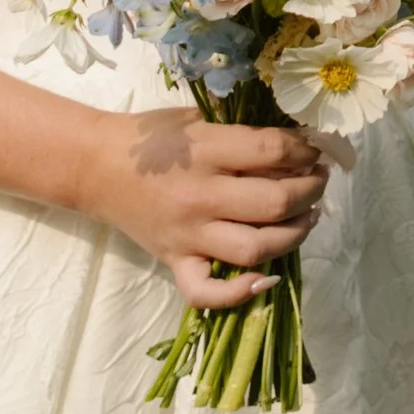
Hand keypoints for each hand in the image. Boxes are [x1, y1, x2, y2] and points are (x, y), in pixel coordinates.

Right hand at [80, 106, 328, 309]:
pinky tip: (264, 279)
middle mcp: (199, 196)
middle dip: (311, 191)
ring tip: (306, 218)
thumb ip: (242, 132)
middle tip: (318, 181)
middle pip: (274, 202)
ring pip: (255, 248)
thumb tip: (297, 143)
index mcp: (205, 151)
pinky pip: (206, 292)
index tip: (314, 150)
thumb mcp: (198, 119)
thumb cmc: (151, 137)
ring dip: (293, 235)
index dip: (304, 151)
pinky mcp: (174, 262)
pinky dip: (238, 294)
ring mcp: (187, 235)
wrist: (95, 166)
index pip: (272, 152)